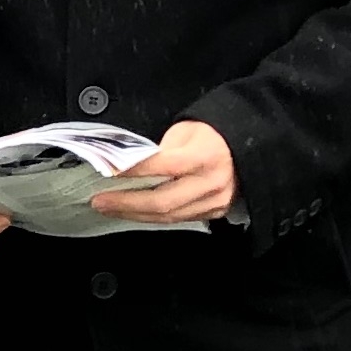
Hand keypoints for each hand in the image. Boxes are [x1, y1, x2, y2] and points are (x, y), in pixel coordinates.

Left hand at [89, 119, 237, 223]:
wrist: (250, 147)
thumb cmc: (215, 134)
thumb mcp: (186, 131)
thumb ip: (160, 151)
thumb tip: (129, 166)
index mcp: (204, 156)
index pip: (161, 166)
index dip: (131, 170)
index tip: (107, 171)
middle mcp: (211, 183)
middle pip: (161, 202)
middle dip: (125, 204)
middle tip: (100, 201)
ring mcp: (214, 202)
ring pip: (167, 217)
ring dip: (134, 214)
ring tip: (111, 208)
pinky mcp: (215, 212)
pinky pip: (178, 219)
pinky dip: (153, 217)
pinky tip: (135, 212)